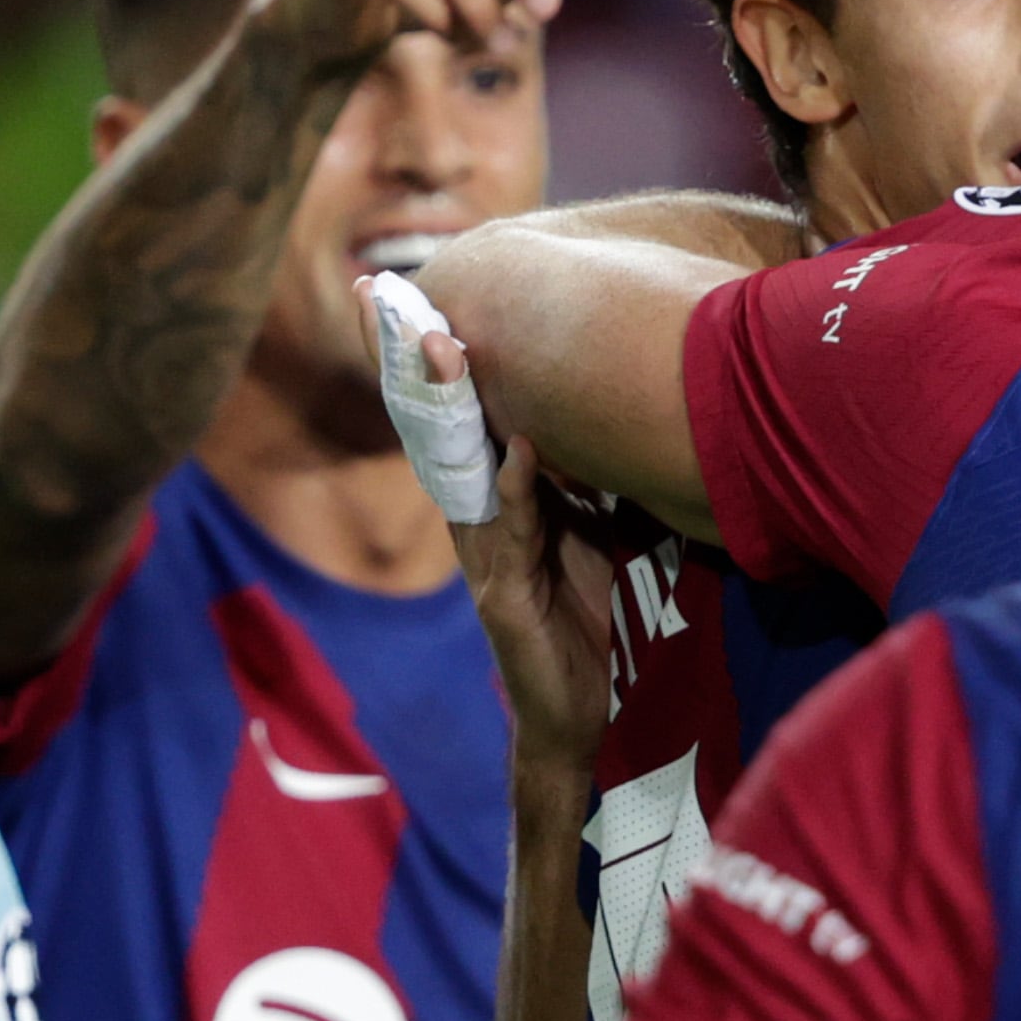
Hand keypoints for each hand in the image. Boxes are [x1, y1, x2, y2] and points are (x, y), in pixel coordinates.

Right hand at [425, 337, 616, 773]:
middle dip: (428, 378)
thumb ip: (581, 487)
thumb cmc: (577, 617)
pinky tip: (524, 452)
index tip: (434, 311)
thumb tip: (604, 428)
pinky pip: (510, 536)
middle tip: (417, 311)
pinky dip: (518, 492)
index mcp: (494, 509)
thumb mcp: (586, 536)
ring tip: (448, 352)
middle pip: (447, 440)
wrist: (571, 708)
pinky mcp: (504, 600)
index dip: (448, 377)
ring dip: (456, 415)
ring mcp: (485, 561)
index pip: (465, 431)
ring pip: (464, 475)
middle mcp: (478, 526)